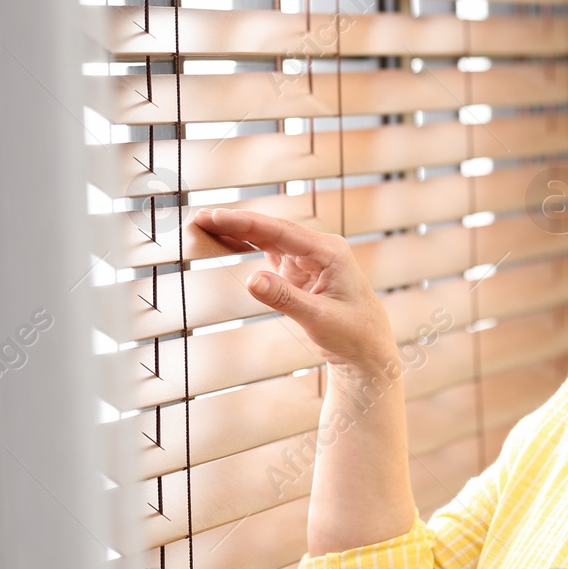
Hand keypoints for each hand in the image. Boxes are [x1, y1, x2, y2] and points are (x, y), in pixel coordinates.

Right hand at [190, 208, 397, 373]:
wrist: (368, 352)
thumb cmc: (354, 334)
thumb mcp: (319, 318)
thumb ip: (285, 298)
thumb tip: (252, 279)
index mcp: (331, 252)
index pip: (282, 232)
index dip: (246, 223)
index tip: (217, 216)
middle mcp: (320, 250)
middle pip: (271, 230)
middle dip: (236, 222)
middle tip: (200, 217)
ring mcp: (309, 260)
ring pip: (268, 240)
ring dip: (237, 232)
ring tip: (205, 224)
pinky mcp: (300, 272)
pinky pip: (269, 254)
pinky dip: (247, 247)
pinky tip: (226, 241)